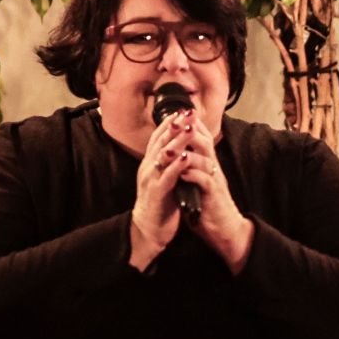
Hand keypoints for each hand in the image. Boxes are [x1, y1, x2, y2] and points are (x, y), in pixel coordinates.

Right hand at [130, 109, 195, 269]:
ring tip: (190, 128)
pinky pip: (167, 177)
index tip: (184, 109)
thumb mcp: (162, 177)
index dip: (170, 122)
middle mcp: (148, 168)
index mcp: (150, 163)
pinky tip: (185, 157)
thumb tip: (177, 144)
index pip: (158, 137)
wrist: (149, 230)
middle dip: (175, 126)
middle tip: (188, 112)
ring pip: (164, 155)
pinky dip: (176, 166)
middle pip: (161, 141)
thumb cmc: (160, 202)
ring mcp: (152, 180)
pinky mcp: (158, 194)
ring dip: (178, 141)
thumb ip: (167, 161)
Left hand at [176, 115, 254, 273]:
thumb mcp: (198, 180)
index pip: (201, 136)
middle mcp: (213, 167)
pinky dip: (192, 175)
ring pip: (204, 159)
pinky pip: (205, 180)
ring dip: (186, 153)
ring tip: (168, 151)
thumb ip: (190, 165)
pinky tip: (180, 173)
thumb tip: (175, 151)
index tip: (175, 112)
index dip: (189, 123)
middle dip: (188, 131)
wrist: (224, 228)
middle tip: (173, 122)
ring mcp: (215, 180)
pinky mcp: (214, 195)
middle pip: (204, 141)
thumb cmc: (208, 204)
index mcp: (208, 163)